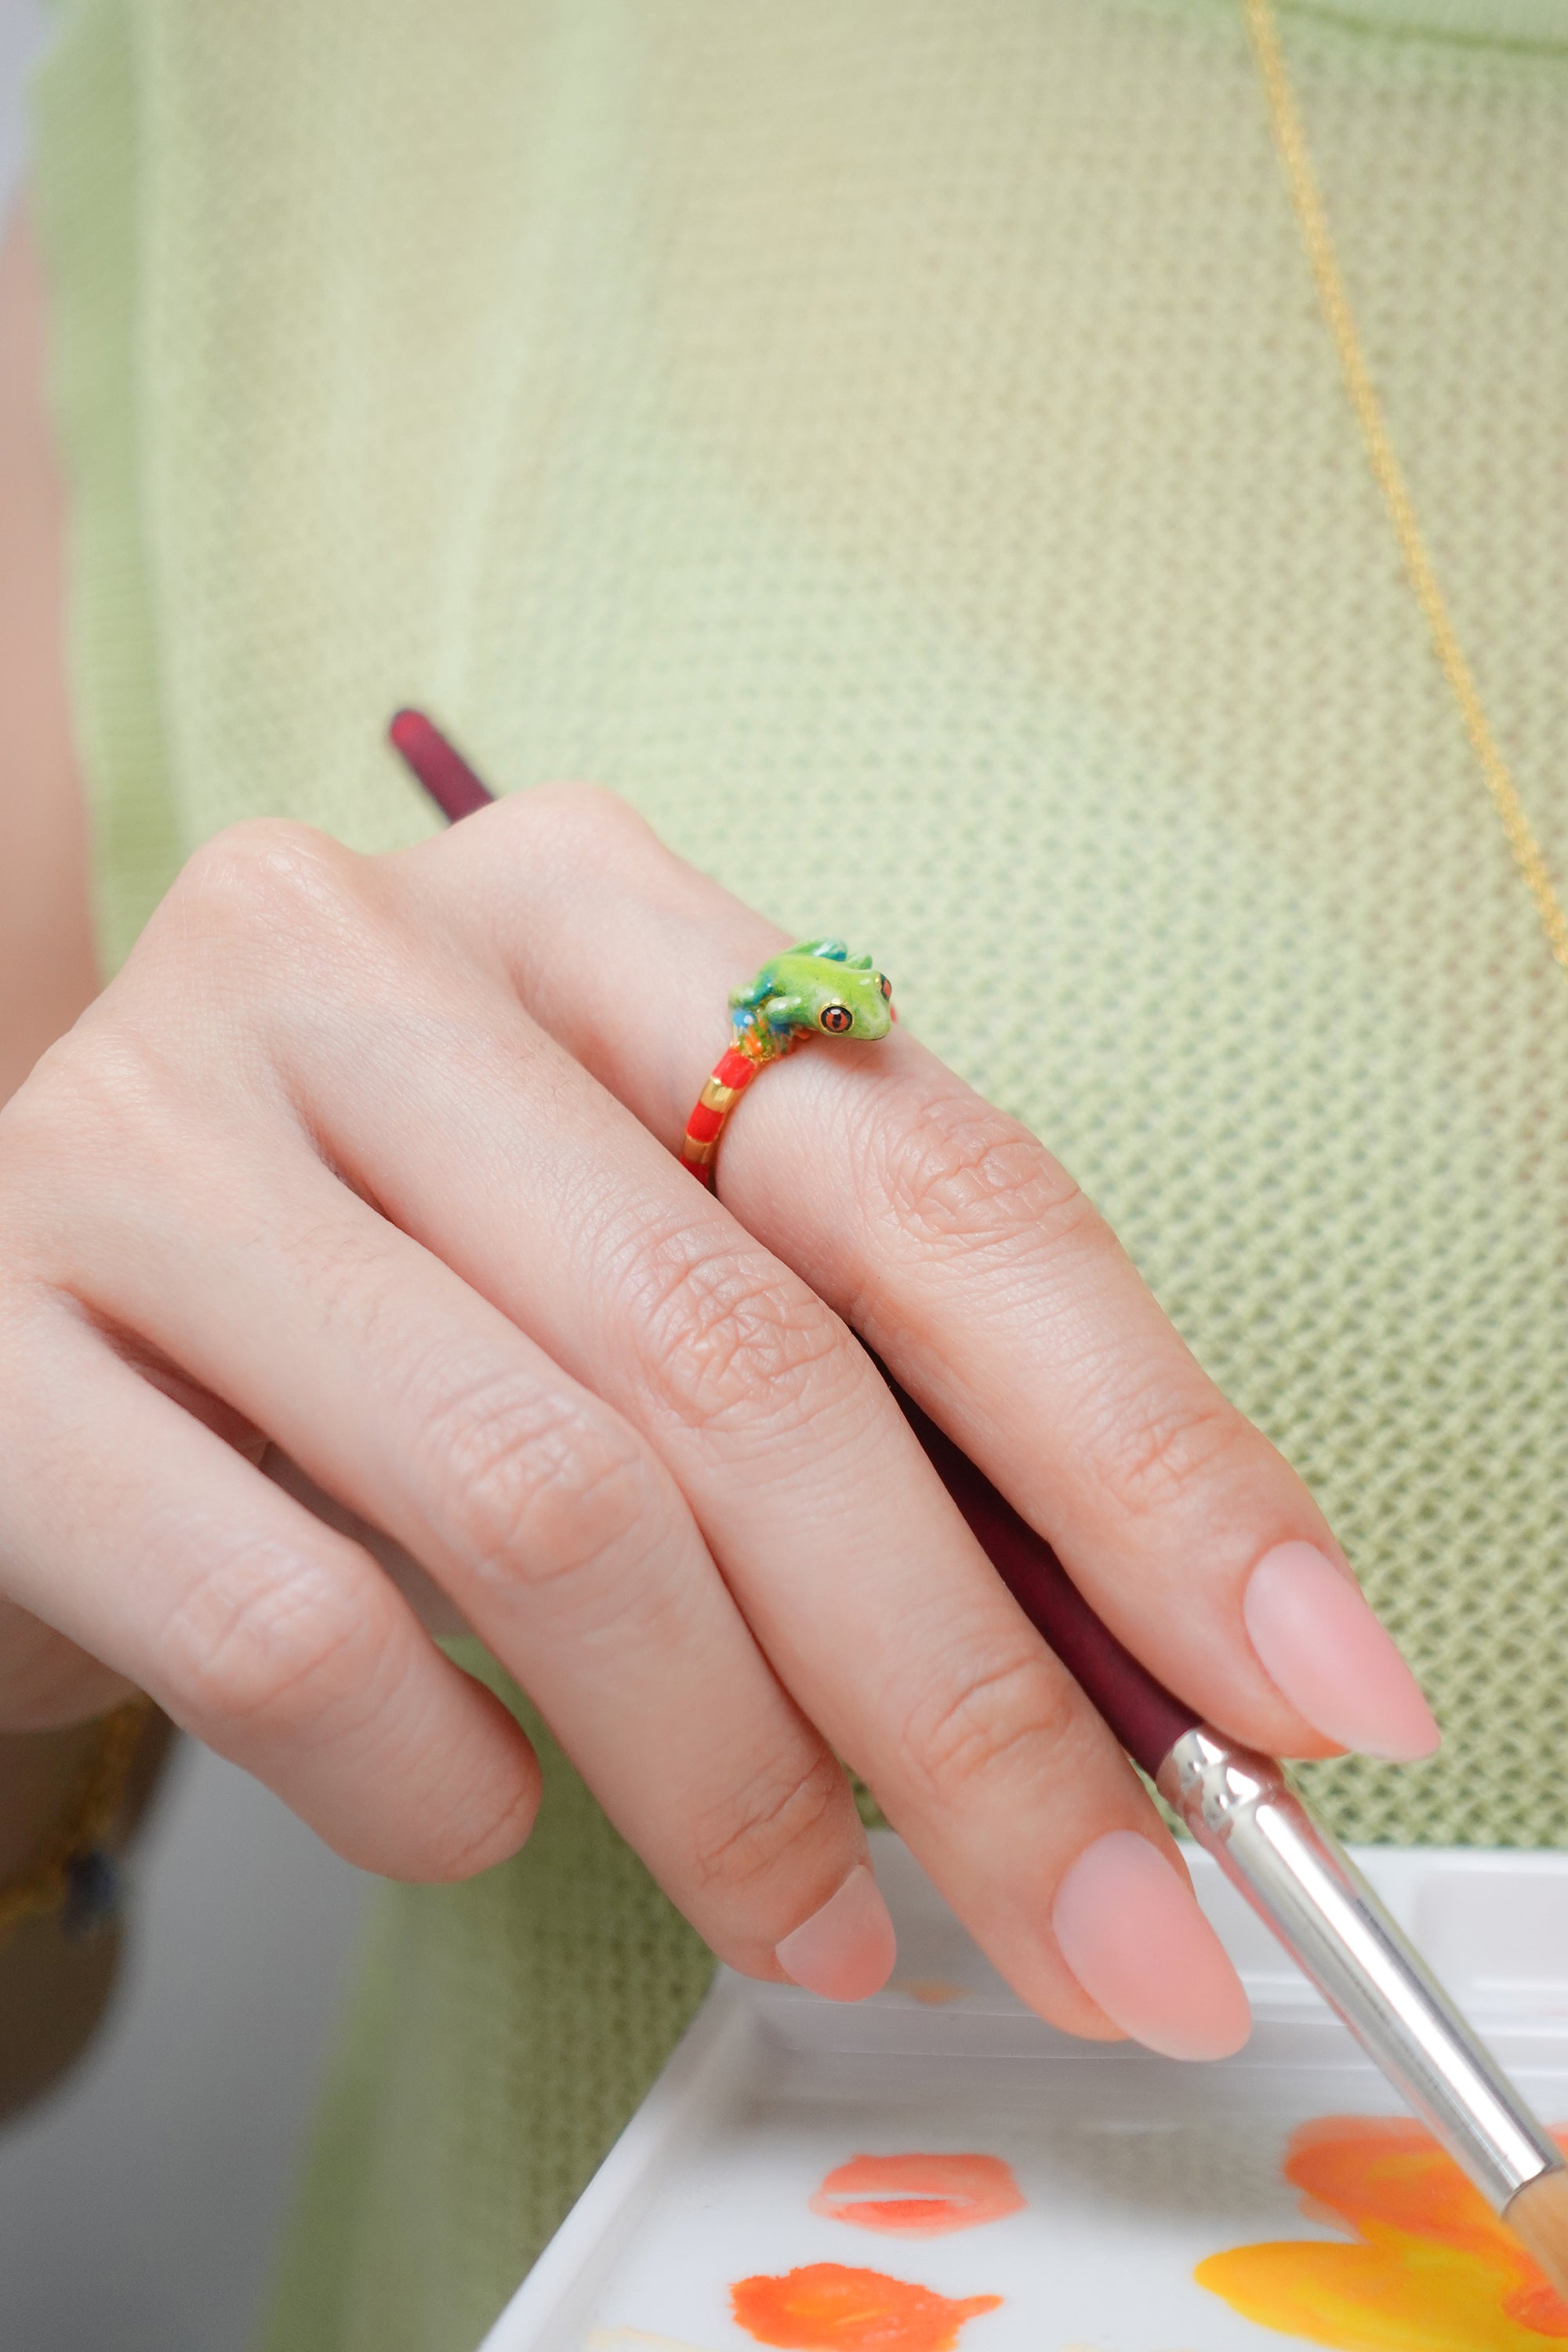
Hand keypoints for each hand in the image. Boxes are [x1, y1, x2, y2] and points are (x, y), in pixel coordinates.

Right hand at [0, 792, 1436, 2055]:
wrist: (20, 1306)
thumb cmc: (388, 1293)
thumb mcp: (630, 1258)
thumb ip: (859, 1392)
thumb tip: (1153, 1657)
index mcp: (576, 911)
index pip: (926, 1176)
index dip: (1146, 1444)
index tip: (1306, 1674)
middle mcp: (358, 968)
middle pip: (748, 1355)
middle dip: (970, 1693)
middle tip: (1105, 1913)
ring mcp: (149, 1142)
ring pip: (541, 1502)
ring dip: (736, 1776)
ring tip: (815, 1920)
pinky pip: (290, 1626)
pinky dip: (444, 1783)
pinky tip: (490, 1816)